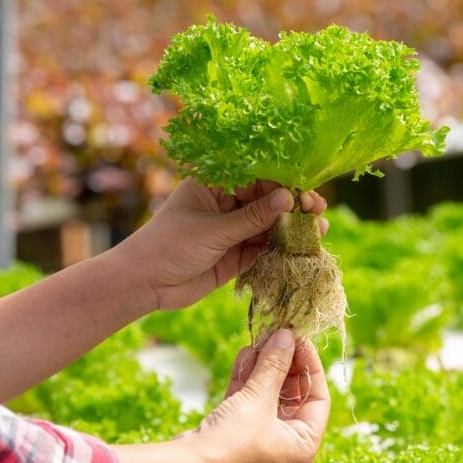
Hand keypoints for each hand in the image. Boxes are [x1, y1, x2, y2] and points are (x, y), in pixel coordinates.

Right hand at [111, 329, 329, 462]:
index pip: (319, 399)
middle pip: (294, 395)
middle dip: (284, 364)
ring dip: (264, 368)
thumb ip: (275, 365)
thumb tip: (287, 336)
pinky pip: (248, 402)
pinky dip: (247, 379)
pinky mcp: (236, 434)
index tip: (301, 340)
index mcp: (303, 446)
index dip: (312, 366)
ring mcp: (260, 440)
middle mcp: (285, 446)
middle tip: (280, 336)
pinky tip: (245, 354)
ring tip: (261, 340)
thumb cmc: (233, 441)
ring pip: (269, 396)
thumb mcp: (259, 398)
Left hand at [116, 178, 328, 311]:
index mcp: (214, 186)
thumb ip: (253, 217)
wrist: (144, 285)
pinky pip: (264, 249)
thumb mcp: (213, 230)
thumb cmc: (169, 246)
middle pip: (267, 202)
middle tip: (317, 211)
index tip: (304, 192)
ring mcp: (231, 231)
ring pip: (269, 226)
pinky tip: (303, 249)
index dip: (283, 184)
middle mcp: (225, 205)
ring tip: (319, 231)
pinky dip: (282, 250)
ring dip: (292, 229)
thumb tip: (289, 199)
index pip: (256, 178)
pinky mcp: (235, 255)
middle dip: (293, 207)